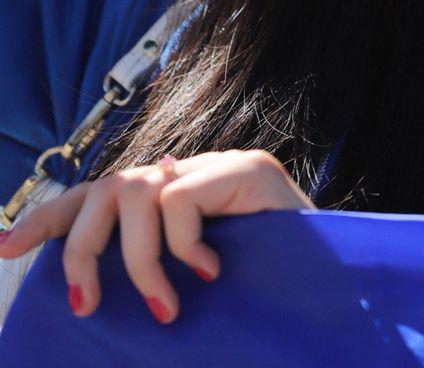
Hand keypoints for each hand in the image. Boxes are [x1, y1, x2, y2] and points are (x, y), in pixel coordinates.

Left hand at [0, 150, 313, 324]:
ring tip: (166, 309)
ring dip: (136, 262)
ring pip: (135, 192)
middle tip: (87, 307)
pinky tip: (211, 274)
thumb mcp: (189, 291)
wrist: (338, 292)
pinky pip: (178, 201)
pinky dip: (182, 248)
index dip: (49, 219)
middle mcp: (194, 172)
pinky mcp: (250, 170)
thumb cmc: (265, 300)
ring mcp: (223, 166)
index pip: (97, 192)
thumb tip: (85, 289)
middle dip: (78, 248)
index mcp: (173, 197)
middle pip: (105, 187)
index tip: (4, 250)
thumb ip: (152, 270)